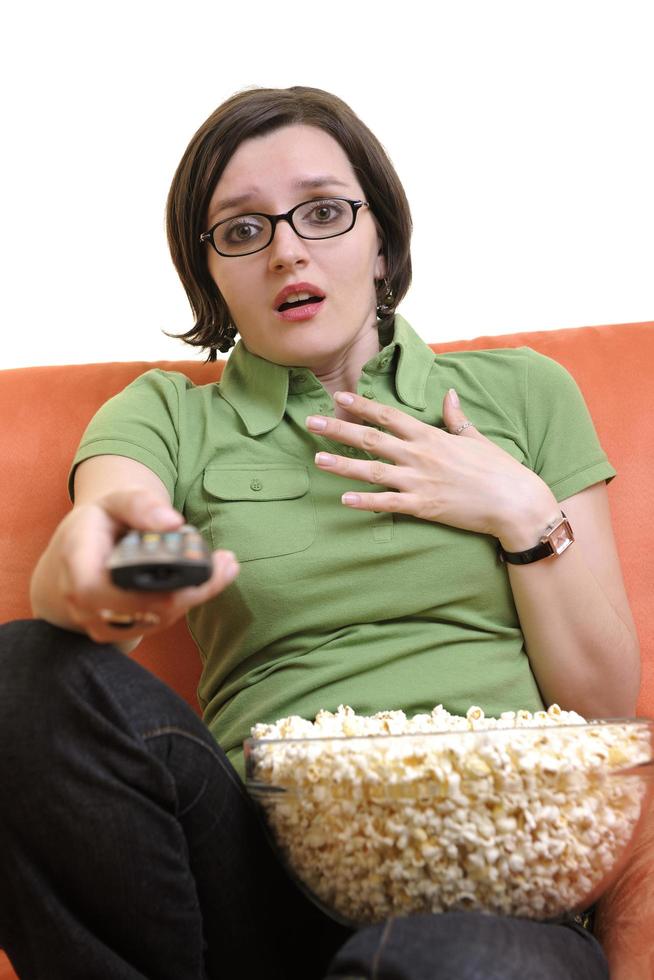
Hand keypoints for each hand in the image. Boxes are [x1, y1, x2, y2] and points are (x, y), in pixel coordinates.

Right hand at [42, 490, 239, 642]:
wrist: (84, 551)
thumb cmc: (100, 524)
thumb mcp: (114, 502)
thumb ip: (140, 505)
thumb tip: (173, 523)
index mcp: (76, 567)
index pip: (101, 590)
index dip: (146, 588)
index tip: (190, 566)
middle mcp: (85, 605)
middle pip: (142, 609)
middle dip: (189, 590)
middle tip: (225, 564)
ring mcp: (103, 624)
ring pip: (156, 618)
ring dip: (194, 595)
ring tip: (224, 567)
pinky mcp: (123, 631)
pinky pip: (159, 621)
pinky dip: (186, 601)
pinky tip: (208, 579)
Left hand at [307, 388, 558, 547]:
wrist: (515, 502)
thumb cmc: (498, 469)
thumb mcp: (475, 437)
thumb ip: (456, 417)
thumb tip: (449, 393)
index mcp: (431, 436)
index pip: (388, 416)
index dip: (361, 406)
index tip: (338, 398)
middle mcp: (420, 455)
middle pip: (371, 438)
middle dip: (339, 429)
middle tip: (311, 422)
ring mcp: (419, 481)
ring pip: (373, 470)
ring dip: (343, 465)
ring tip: (317, 459)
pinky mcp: (423, 507)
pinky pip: (388, 504)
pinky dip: (366, 502)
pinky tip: (344, 501)